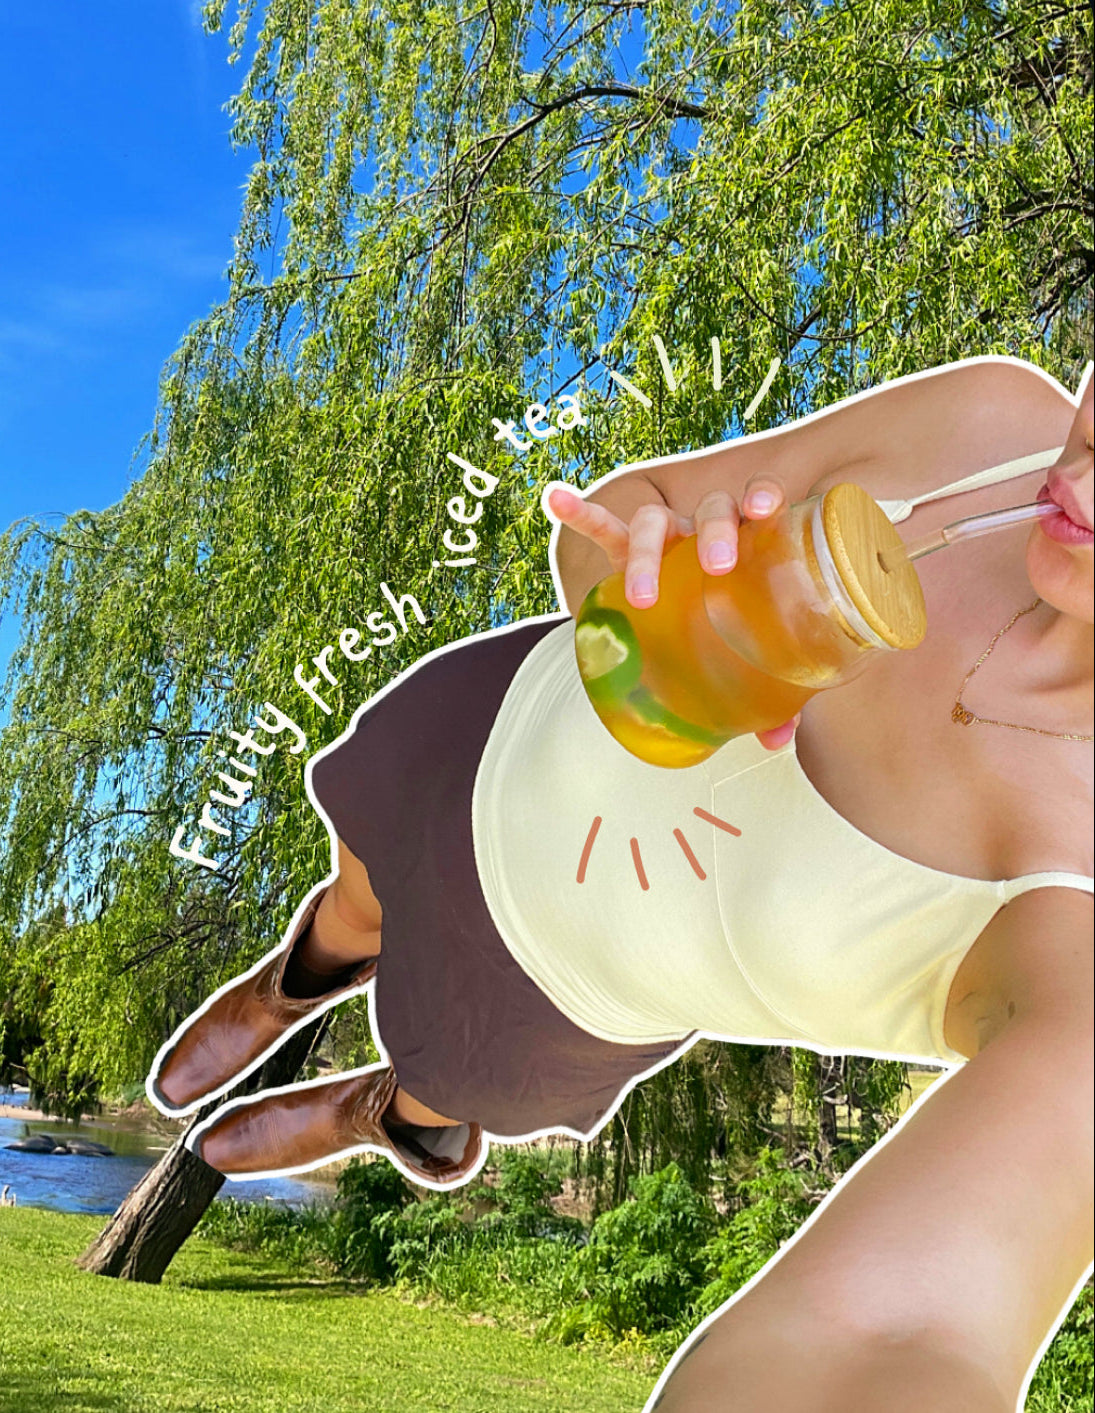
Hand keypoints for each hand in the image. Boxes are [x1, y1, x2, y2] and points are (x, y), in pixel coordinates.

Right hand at [545, 477, 799, 749]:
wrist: (698, 631)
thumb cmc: (736, 636)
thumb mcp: (757, 664)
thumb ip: (775, 701)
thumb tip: (776, 742)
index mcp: (749, 545)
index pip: (758, 505)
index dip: (761, 495)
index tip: (763, 508)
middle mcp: (708, 532)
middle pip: (712, 509)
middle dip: (714, 532)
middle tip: (716, 567)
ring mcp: (668, 537)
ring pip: (654, 520)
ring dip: (647, 550)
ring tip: (641, 593)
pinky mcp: (627, 550)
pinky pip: (605, 528)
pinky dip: (583, 515)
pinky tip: (558, 500)